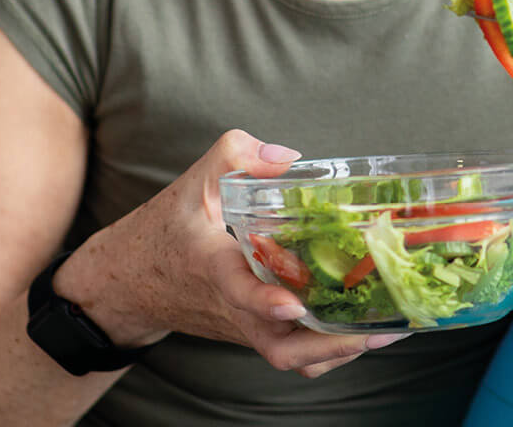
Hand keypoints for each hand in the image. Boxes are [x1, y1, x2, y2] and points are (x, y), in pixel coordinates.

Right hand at [63, 129, 406, 377]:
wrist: (128, 283)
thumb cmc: (164, 231)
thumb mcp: (192, 182)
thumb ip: (235, 155)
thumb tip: (289, 158)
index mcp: (212, 266)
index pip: (237, 291)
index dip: (264, 302)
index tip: (293, 305)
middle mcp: (230, 307)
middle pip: (278, 347)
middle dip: (328, 346)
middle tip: (376, 328)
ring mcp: (242, 327)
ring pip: (289, 358)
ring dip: (336, 352)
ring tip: (384, 330)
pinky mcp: (250, 334)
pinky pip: (289, 354)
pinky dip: (324, 352)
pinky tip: (358, 331)